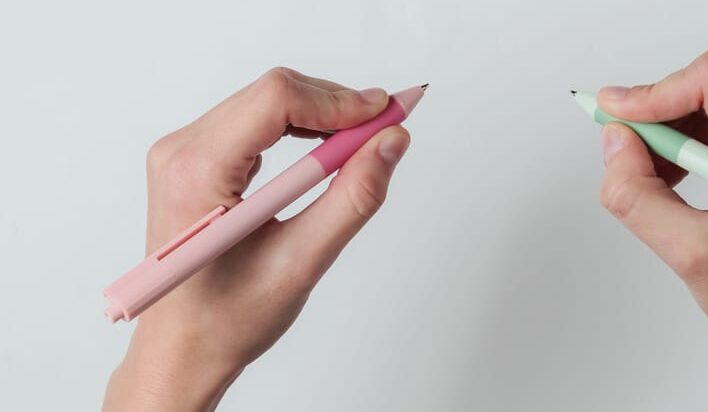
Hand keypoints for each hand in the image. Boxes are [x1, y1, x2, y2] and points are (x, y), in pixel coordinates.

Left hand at [103, 68, 410, 410]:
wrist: (182, 349)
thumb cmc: (228, 318)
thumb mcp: (301, 262)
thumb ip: (352, 198)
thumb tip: (391, 143)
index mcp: (196, 172)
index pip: (275, 100)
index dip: (339, 101)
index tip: (387, 114)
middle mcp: (181, 151)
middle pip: (273, 93)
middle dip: (337, 106)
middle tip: (389, 127)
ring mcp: (184, 153)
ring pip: (267, 101)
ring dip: (322, 115)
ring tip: (365, 143)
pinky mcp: (196, 159)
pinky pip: (255, 121)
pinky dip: (300, 128)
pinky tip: (328, 150)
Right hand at [595, 49, 707, 410]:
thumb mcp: (692, 255)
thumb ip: (639, 196)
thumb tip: (614, 144)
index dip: (656, 93)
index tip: (615, 115)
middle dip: (660, 117)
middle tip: (623, 151)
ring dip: (674, 135)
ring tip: (652, 178)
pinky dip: (694, 147)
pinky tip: (676, 179)